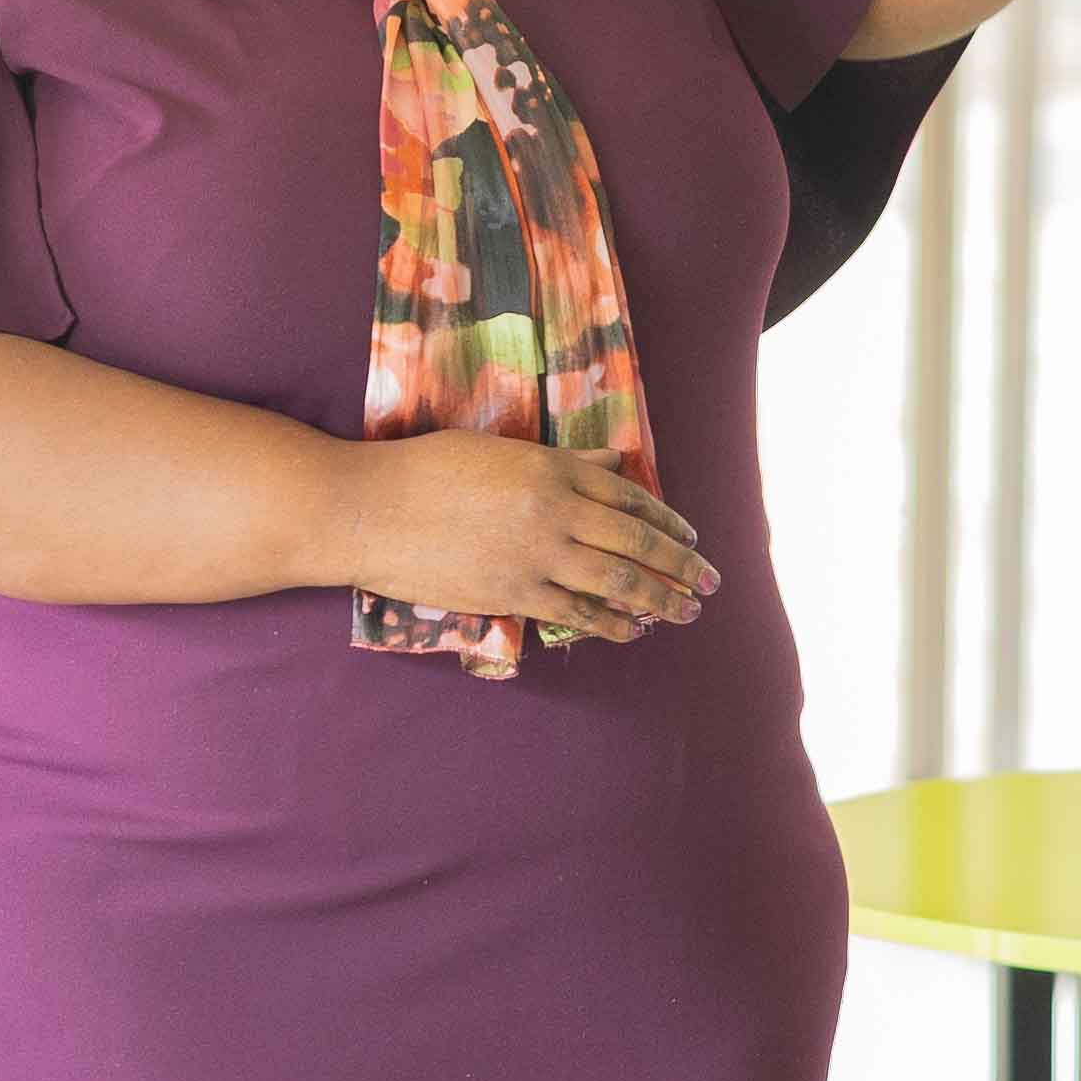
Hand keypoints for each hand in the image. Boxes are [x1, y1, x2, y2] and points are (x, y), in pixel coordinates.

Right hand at [339, 430, 718, 650]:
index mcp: (550, 467)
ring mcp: (535, 554)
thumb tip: (610, 463)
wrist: (369, 510)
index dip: (665, 518)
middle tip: (711, 582)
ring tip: (687, 611)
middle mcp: (553, 510)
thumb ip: (559, 461)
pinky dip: (611, 622)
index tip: (689, 537)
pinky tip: (632, 630)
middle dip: (680, 564)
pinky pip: (576, 611)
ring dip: (660, 597)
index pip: (627, 494)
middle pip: (636, 539)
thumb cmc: (425, 469)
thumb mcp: (495, 450)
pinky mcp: (513, 593)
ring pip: (616, 578)